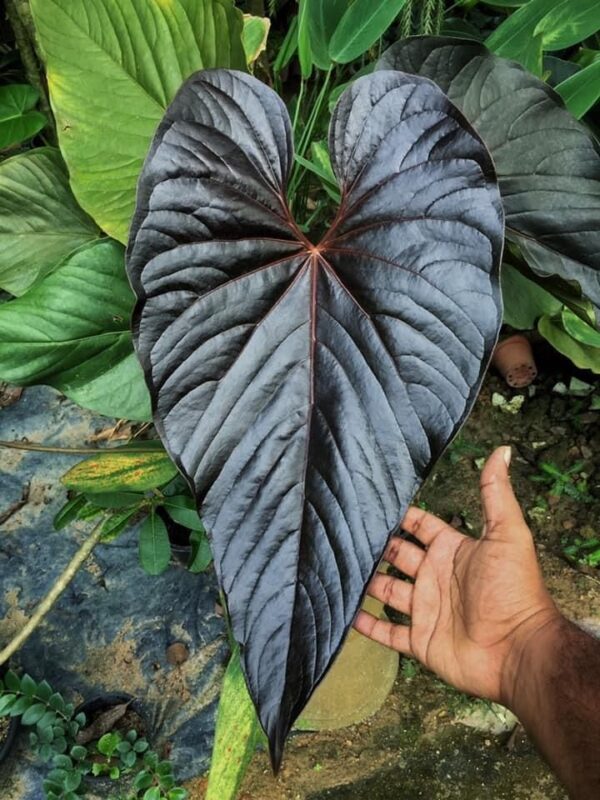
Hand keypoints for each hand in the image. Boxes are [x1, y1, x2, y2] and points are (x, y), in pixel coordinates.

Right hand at [354, 446, 560, 704]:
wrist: (518, 651)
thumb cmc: (514, 590)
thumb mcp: (507, 534)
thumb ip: (496, 494)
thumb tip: (501, 450)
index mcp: (452, 550)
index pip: (420, 526)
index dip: (401, 515)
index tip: (370, 501)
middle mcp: (436, 577)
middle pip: (398, 556)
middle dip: (376, 546)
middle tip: (343, 532)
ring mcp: (426, 610)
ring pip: (387, 591)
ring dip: (366, 582)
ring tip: (335, 567)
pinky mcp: (420, 641)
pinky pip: (388, 632)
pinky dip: (367, 625)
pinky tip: (343, 613)